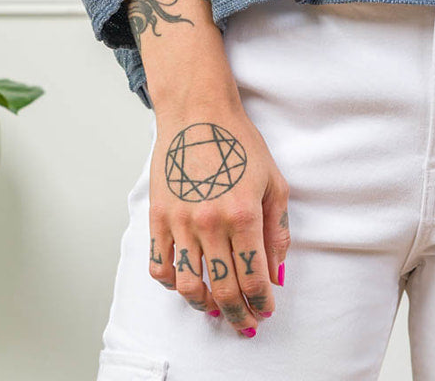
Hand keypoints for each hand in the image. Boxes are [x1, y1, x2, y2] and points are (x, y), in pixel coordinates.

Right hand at [147, 93, 290, 336]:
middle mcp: (211, 223)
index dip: (261, 303)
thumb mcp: (273, 182)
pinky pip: (160, 266)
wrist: (198, 112)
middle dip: (237, 314)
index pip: (253, 278)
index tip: (264, 311)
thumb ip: (277, 231)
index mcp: (244, 214)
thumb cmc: (238, 142)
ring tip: (216, 308)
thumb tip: (276, 273)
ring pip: (189, 286)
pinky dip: (173, 284)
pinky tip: (187, 283)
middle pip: (223, 289)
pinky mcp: (157, 216)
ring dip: (204, 305)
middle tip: (244, 323)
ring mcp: (180, 221)